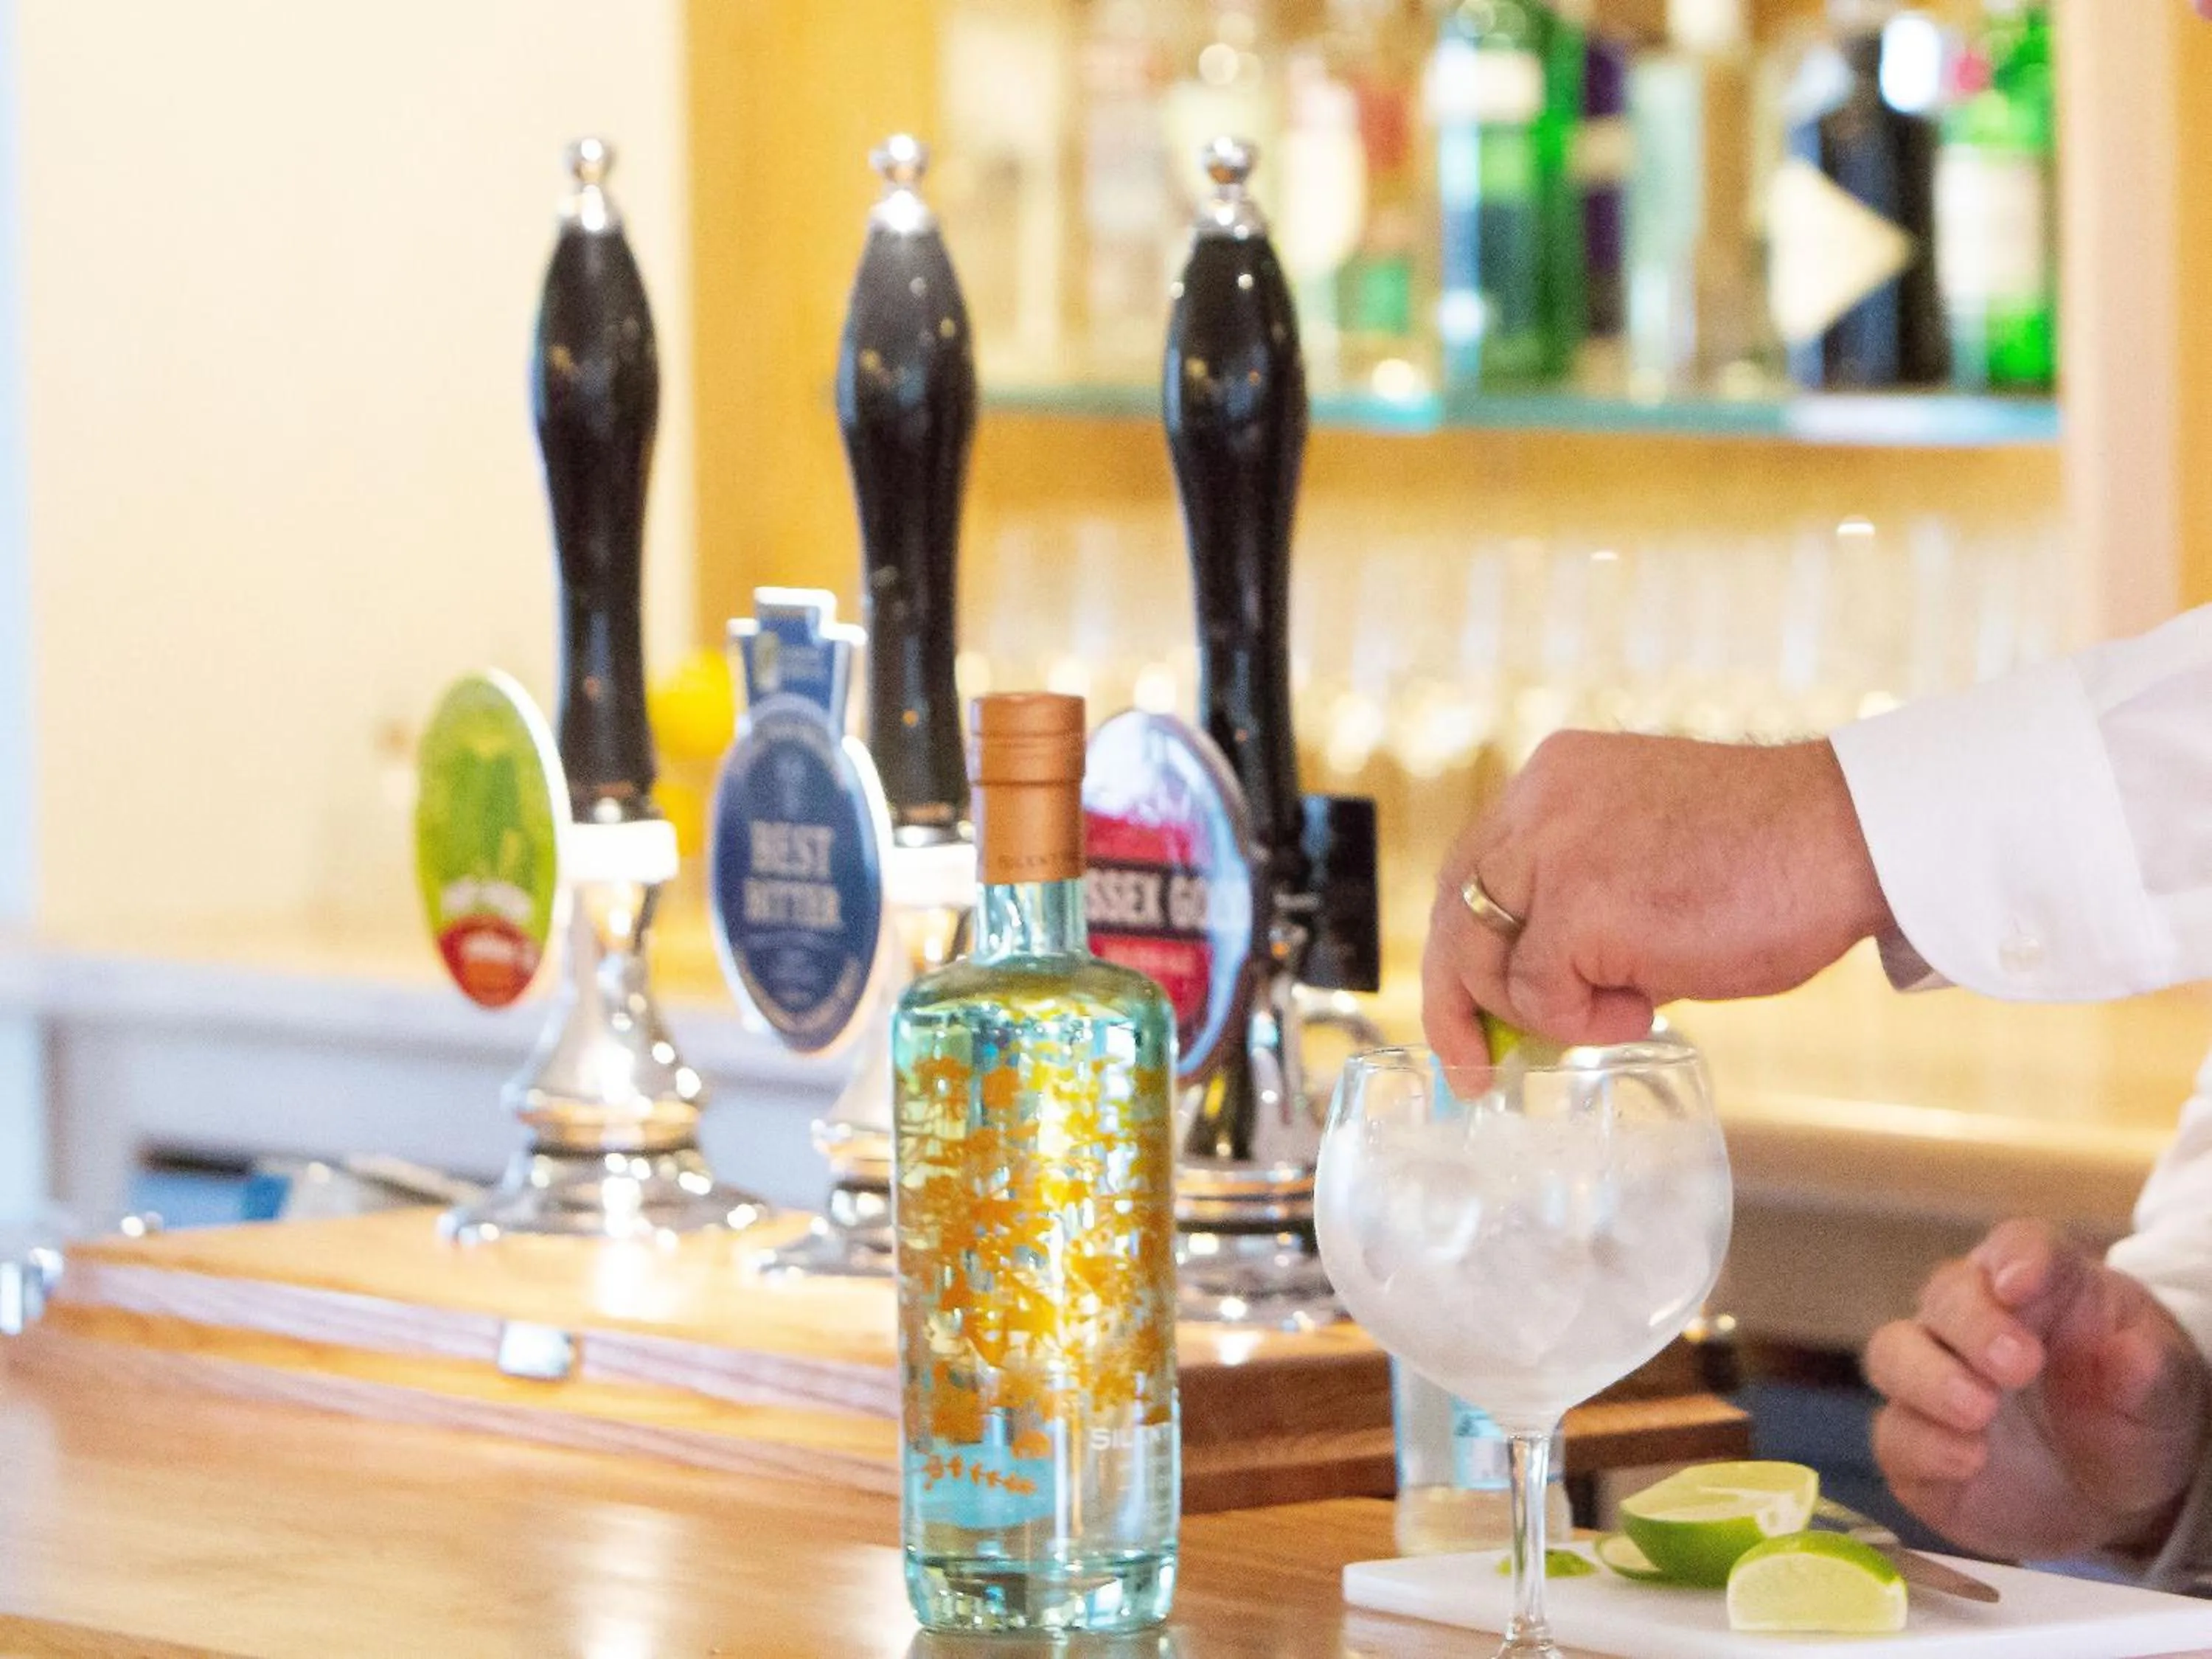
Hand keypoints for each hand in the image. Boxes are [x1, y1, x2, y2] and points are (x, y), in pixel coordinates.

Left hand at [1422, 732, 1890, 1061]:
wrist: (1851, 836)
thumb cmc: (1772, 856)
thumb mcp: (1645, 858)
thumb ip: (1581, 901)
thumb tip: (1537, 993)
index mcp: (1553, 779)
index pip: (1473, 869)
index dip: (1464, 947)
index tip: (1465, 1011)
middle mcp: (1538, 803)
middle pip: (1456, 913)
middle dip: (1460, 1002)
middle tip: (1477, 1067)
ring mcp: (1552, 850)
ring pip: (1487, 959)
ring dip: (1548, 1010)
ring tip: (1628, 1005)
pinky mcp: (1578, 905)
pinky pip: (1538, 993)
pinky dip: (1584, 1021)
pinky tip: (1645, 1006)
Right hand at [1865, 1220, 2208, 1561]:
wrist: (2111, 1496)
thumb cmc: (2134, 1418)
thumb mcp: (2169, 1396)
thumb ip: (2154, 1372)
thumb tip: (2133, 1355)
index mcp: (2044, 1287)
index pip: (2021, 1246)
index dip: (2018, 1258)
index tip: (2023, 1284)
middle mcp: (1974, 1322)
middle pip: (1947, 1294)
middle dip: (1973, 1324)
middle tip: (2017, 1364)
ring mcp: (1934, 1380)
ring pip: (1894, 1353)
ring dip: (1929, 1377)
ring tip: (1978, 1410)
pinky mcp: (1914, 1443)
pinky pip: (1894, 1434)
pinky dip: (1922, 1444)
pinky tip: (1967, 1460)